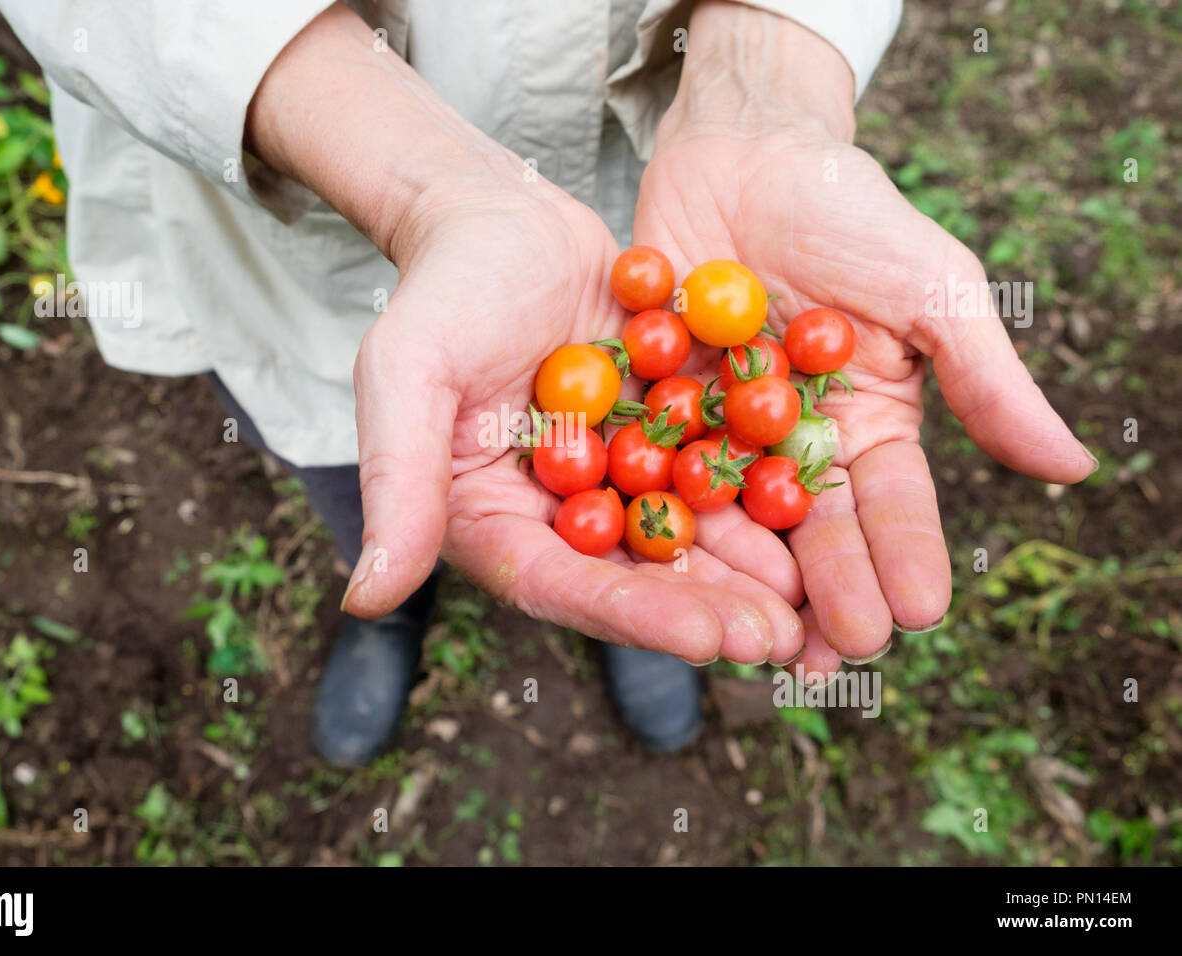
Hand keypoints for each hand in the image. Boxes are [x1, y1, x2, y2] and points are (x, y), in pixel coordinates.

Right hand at [246, 5, 802, 662]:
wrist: (500, 220)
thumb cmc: (440, 293)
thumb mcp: (406, 376)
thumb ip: (396, 484)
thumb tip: (363, 599)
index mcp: (491, 523)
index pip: (560, 586)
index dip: (635, 616)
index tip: (708, 638)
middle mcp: (555, 518)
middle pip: (634, 577)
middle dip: (709, 609)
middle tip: (782, 638)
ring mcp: (612, 480)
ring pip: (687, 536)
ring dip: (751, 569)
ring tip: (819, 599)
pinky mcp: (659, 436)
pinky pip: (715, 471)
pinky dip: (763, 494)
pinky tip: (822, 514)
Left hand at [632, 4, 1095, 666]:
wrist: (745, 151)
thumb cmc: (853, 212)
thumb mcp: (933, 289)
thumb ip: (987, 380)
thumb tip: (1074, 470)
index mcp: (866, 428)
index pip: (890, 505)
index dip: (904, 556)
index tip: (915, 612)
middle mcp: (793, 445)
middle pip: (809, 531)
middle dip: (824, 591)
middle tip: (829, 655)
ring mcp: (720, 433)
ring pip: (731, 518)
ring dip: (740, 579)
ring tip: (747, 637)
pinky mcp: (654, 410)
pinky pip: (653, 467)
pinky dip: (654, 512)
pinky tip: (655, 563)